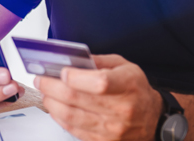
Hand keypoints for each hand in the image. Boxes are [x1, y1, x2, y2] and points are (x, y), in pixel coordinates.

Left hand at [34, 54, 161, 140]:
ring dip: (51, 102)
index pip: (98, 82)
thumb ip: (98, 61)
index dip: (75, 77)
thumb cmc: (135, 90)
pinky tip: (55, 107)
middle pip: (76, 98)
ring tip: (45, 92)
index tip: (60, 71)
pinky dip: (59, 117)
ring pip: (70, 116)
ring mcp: (112, 128)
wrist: (152, 119)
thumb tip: (71, 60)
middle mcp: (121, 109)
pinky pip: (73, 129)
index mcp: (127, 85)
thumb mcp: (124, 66)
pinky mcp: (103, 140)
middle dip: (51, 87)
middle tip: (40, 79)